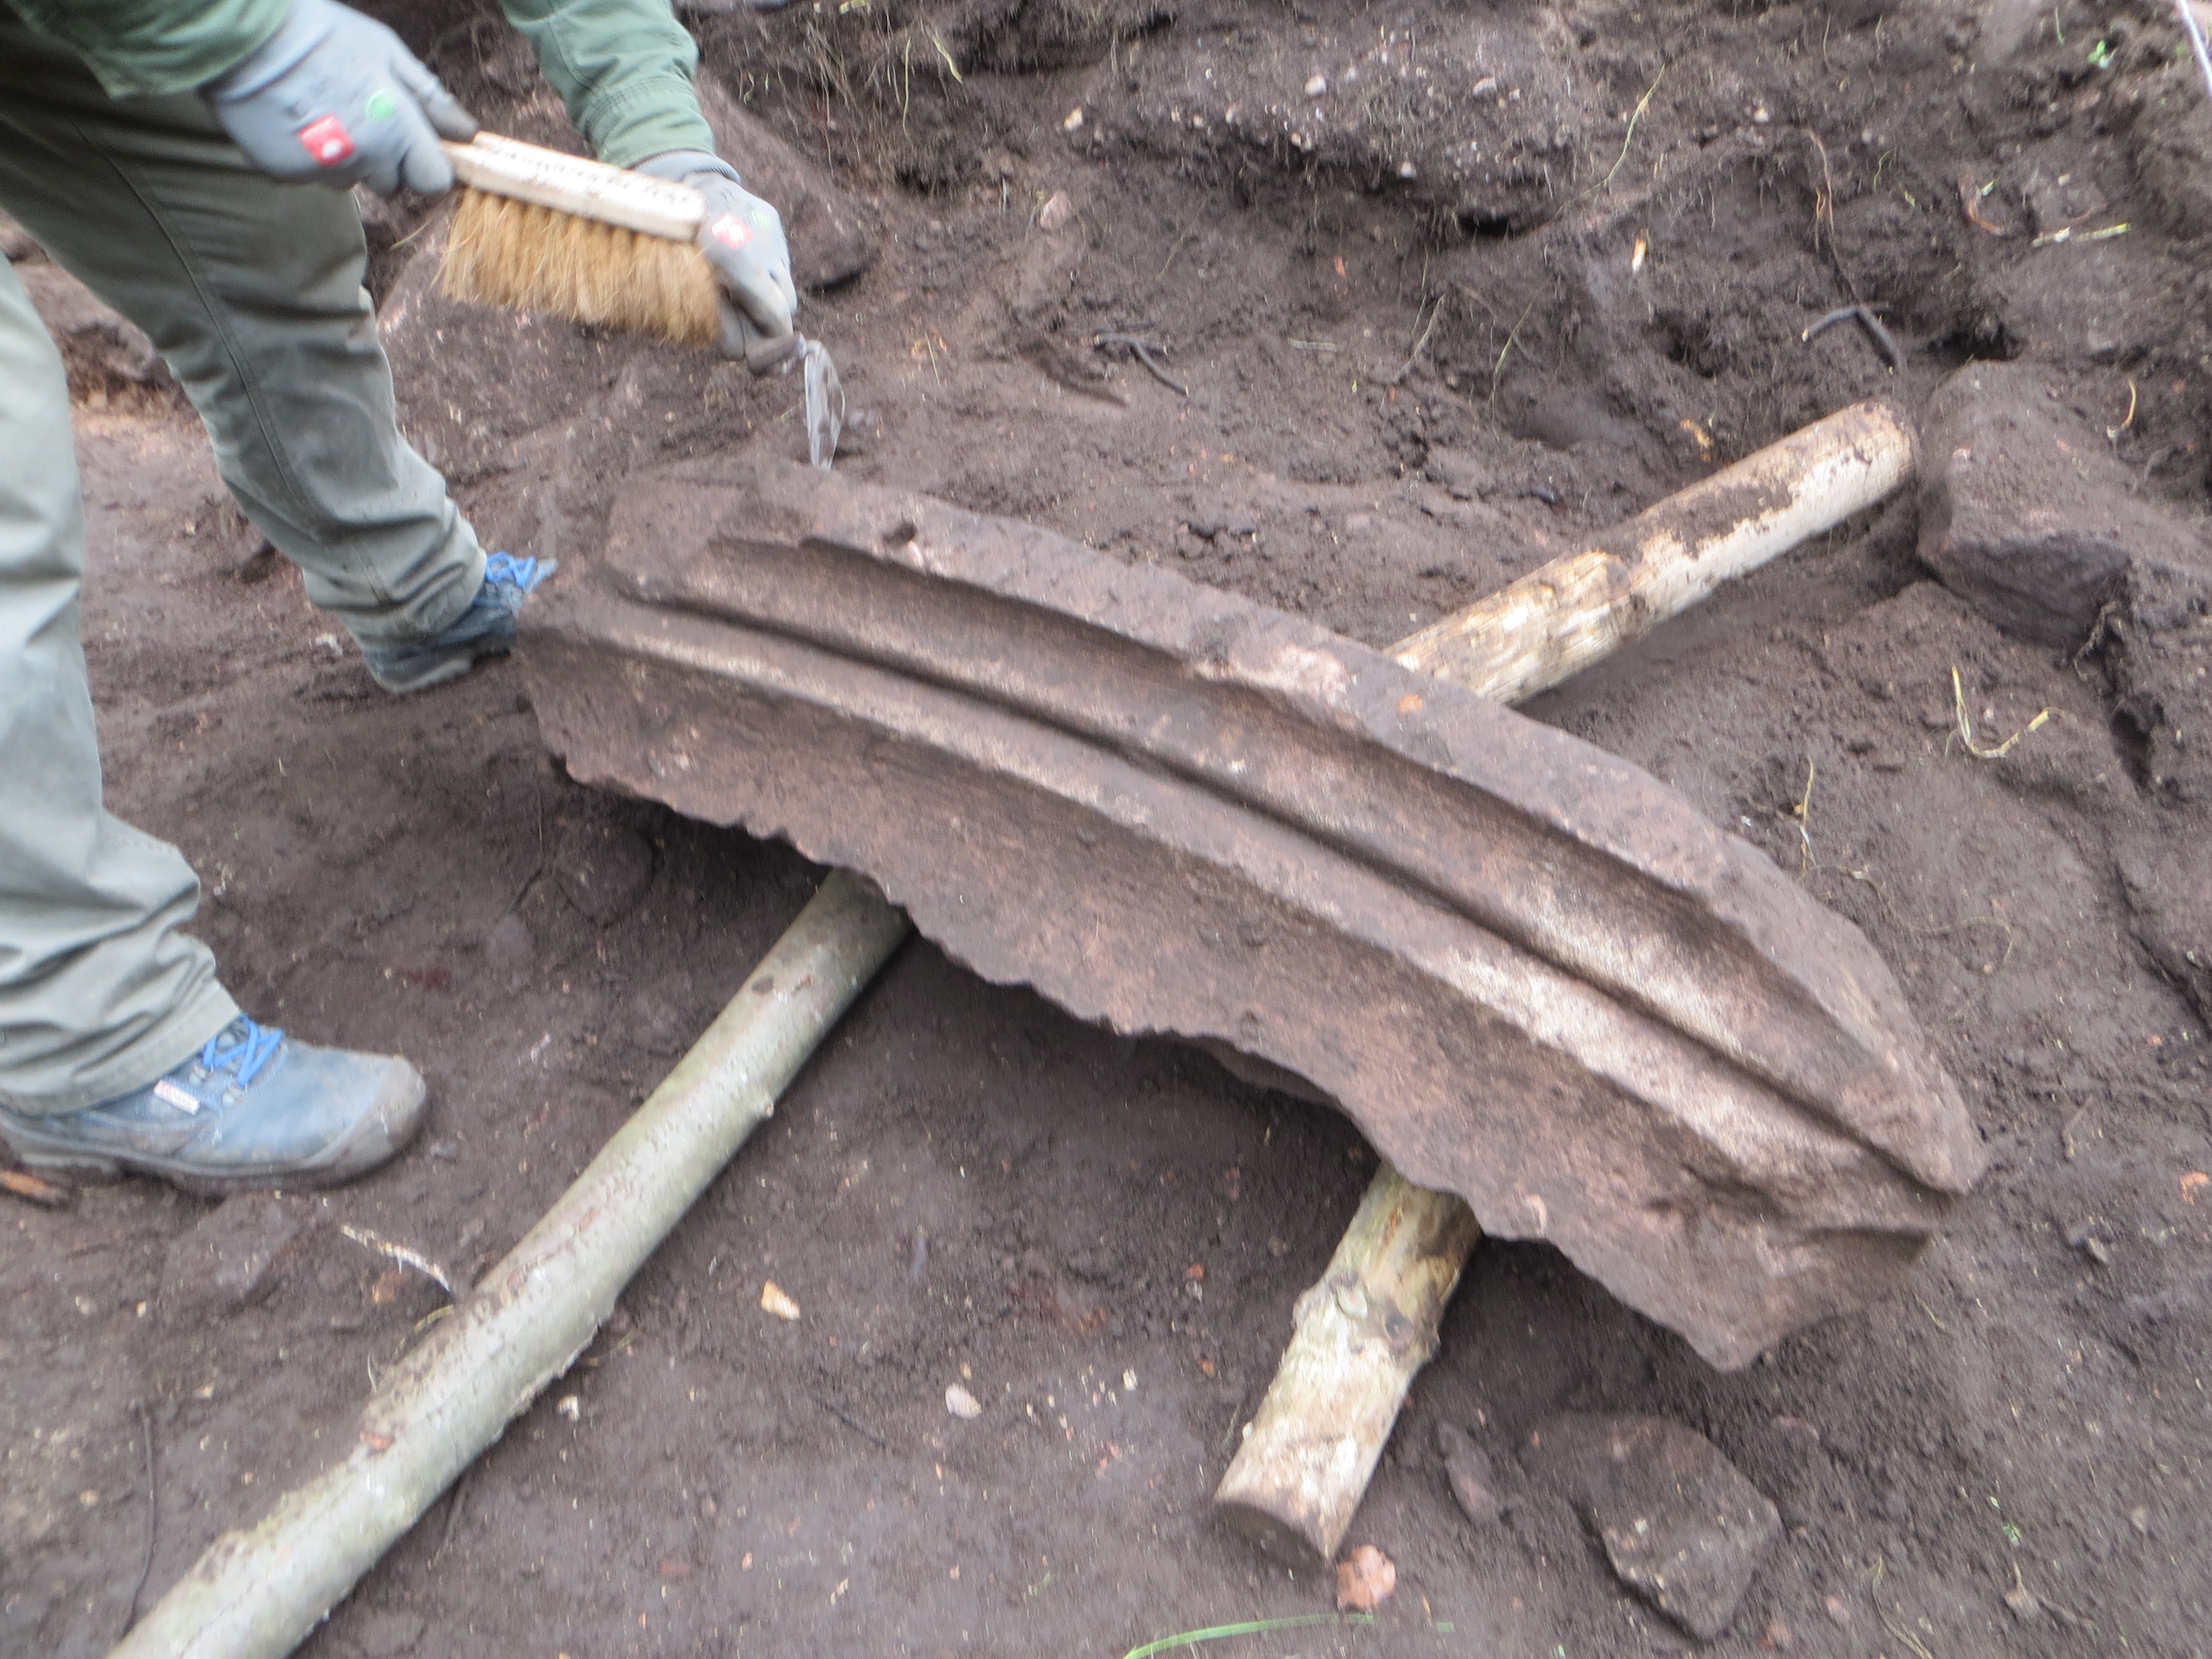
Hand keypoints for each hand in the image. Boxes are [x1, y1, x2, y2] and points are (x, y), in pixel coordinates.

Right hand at [203, 0, 477, 194]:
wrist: (244, 32)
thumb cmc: (323, 33)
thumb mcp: (386, 53)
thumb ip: (429, 98)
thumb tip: (467, 131)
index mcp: (397, 129)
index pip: (433, 180)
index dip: (425, 164)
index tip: (413, 145)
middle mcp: (364, 157)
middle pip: (390, 183)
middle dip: (383, 160)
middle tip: (357, 115)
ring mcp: (322, 169)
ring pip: (347, 180)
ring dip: (343, 159)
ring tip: (319, 111)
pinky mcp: (284, 173)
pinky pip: (307, 175)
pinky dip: (304, 155)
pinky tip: (291, 118)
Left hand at [634, 151, 798, 367]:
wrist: (675, 185)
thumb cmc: (673, 245)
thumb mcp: (689, 292)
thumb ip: (721, 326)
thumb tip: (746, 355)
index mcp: (738, 263)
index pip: (777, 315)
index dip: (775, 339)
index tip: (766, 352)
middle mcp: (761, 246)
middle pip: (788, 303)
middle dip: (774, 319)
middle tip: (754, 326)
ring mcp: (770, 230)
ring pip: (785, 281)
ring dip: (770, 294)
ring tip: (743, 289)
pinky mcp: (770, 218)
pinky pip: (778, 257)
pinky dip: (765, 269)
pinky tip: (743, 262)